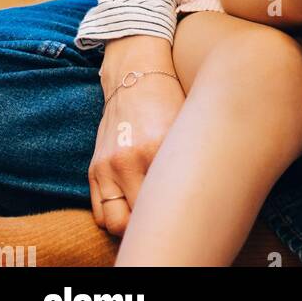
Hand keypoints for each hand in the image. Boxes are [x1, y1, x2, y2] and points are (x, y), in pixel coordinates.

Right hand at [91, 37, 185, 236]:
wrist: (135, 73)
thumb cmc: (168, 100)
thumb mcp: (186, 124)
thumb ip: (189, 159)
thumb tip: (207, 194)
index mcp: (159, 146)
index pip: (168, 201)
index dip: (180, 215)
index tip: (190, 215)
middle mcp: (131, 159)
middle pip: (141, 218)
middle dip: (155, 225)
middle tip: (170, 219)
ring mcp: (109, 165)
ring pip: (115, 223)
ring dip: (131, 227)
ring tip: (148, 217)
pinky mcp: (95, 168)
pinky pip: (99, 211)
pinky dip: (114, 217)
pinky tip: (131, 208)